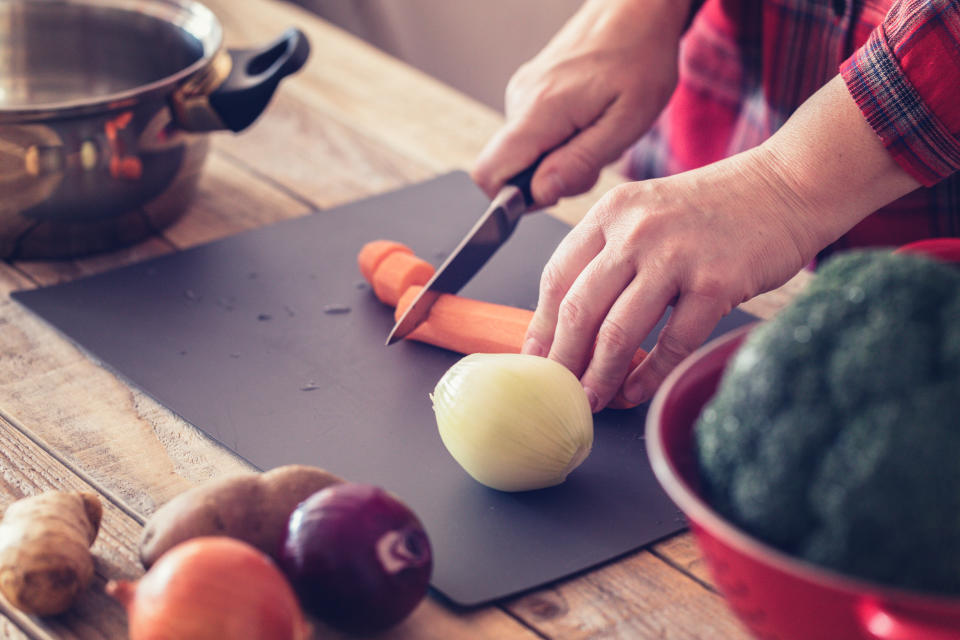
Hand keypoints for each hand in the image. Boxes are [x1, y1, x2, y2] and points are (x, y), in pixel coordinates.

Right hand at [471, 0, 690, 206]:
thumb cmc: (640, 59)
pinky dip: (560, 140)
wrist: (636, 8)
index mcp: (540, 111)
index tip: (555, 191)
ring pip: (524, 154)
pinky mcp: (529, 90)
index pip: (488, 174)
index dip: (512, 199)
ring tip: (599, 133)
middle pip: (508, 169)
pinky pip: (532, 134)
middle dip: (548, 180)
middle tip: (594, 158)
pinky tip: (590, 120)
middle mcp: (520, 100)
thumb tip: (539, 193)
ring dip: (560, 159)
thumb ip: (580, 162)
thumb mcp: (626, 122)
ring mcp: (521, 93)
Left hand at [522, 76, 921, 410]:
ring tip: (593, 400)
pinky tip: (635, 392)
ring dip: (601, 376)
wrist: (786, 185)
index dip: (541, 326)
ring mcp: (676, 256)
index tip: (535, 359)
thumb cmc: (712, 208)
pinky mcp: (716, 283)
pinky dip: (649, 376)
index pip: (556, 277)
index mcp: (611, 213)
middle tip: (558, 390)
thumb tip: (570, 324)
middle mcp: (636, 231)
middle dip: (564, 360)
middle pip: (580, 309)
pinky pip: (671, 343)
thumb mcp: (646, 212)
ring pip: (619, 333)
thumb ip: (608, 255)